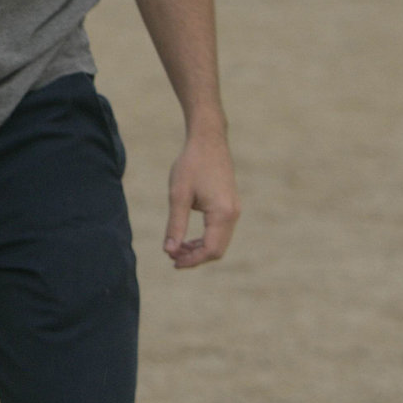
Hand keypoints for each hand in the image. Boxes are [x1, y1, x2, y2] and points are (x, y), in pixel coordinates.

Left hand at [164, 128, 238, 267]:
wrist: (208, 140)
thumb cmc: (191, 165)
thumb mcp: (178, 195)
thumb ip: (175, 224)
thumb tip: (169, 250)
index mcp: (223, 214)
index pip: (210, 249)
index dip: (192, 260)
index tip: (172, 261)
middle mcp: (233, 214)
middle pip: (217, 249)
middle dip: (195, 257)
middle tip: (172, 257)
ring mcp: (234, 209)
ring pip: (220, 241)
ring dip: (200, 248)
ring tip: (177, 248)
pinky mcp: (230, 204)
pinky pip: (221, 230)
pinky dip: (205, 237)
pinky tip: (187, 237)